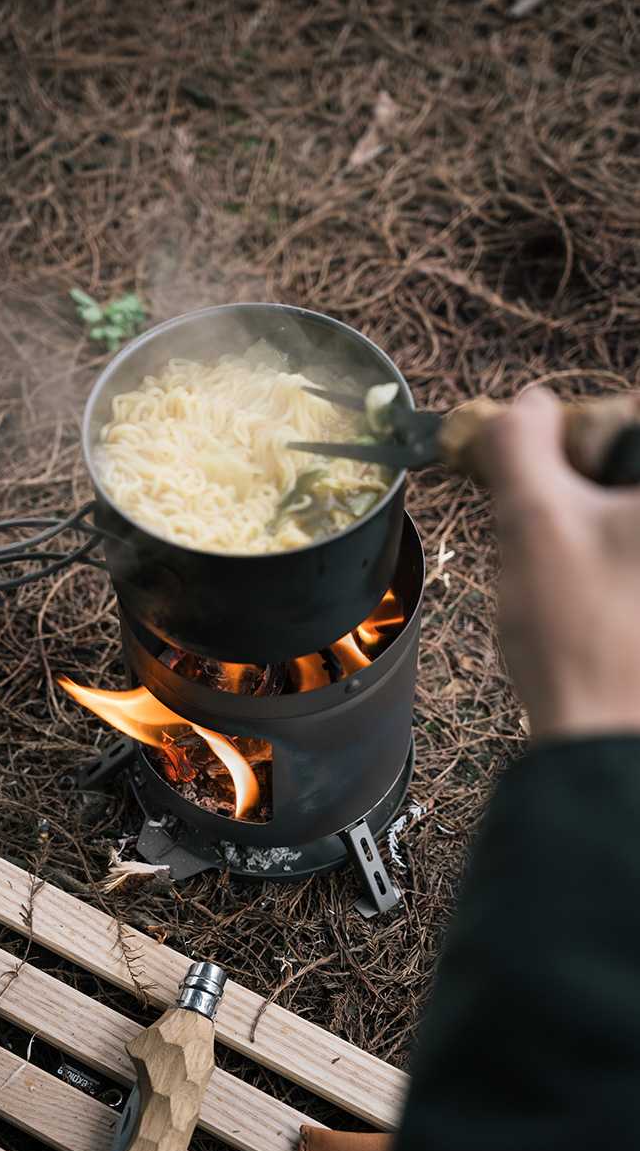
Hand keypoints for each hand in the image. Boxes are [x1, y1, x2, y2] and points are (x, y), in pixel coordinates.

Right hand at [478, 387, 639, 739]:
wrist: (608, 744)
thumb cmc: (582, 637)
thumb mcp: (533, 520)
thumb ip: (522, 443)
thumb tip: (527, 405)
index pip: (631, 413)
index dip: (588, 428)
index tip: (548, 460)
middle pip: (630, 467)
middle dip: (587, 476)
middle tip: (546, 514)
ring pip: (628, 511)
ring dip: (595, 516)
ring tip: (559, 562)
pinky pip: (629, 552)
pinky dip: (612, 552)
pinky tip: (582, 587)